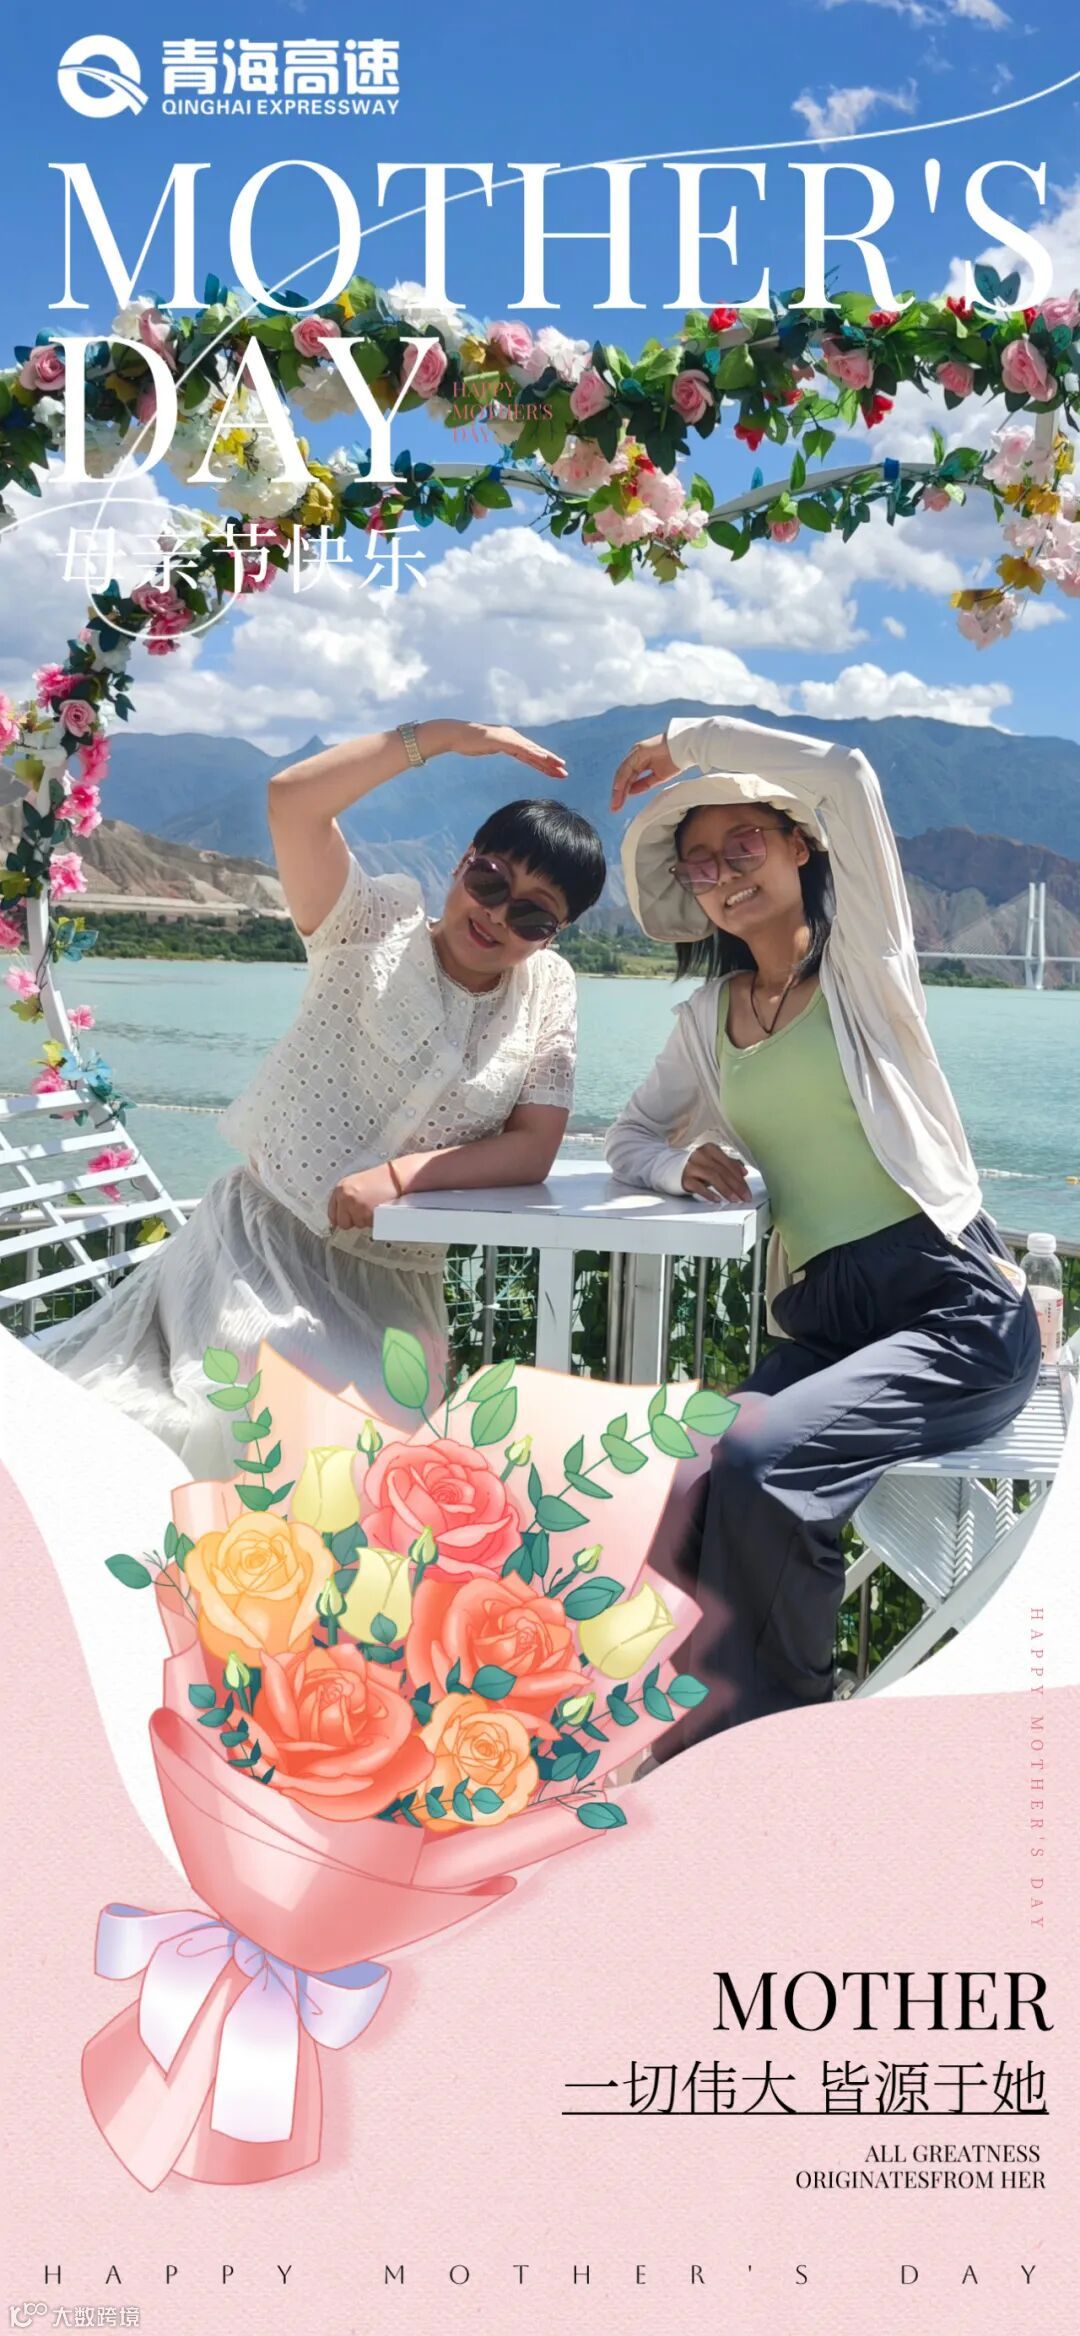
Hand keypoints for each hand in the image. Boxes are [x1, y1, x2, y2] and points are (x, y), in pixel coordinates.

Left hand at [328, 1164, 398, 1231]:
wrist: (396, 1177)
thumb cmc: (380, 1180)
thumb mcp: (357, 1185)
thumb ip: (346, 1199)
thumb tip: (340, 1216)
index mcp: (341, 1188)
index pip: (332, 1213)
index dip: (340, 1218)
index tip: (343, 1221)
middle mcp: (345, 1197)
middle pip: (343, 1223)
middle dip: (354, 1220)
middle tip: (364, 1211)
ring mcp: (355, 1206)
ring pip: (358, 1225)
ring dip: (366, 1220)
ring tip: (373, 1207)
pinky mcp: (367, 1214)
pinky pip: (368, 1225)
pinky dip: (374, 1221)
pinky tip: (378, 1210)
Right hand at [446, 721, 566, 781]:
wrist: (455, 734)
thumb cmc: (467, 742)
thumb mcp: (485, 747)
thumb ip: (493, 746)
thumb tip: (495, 747)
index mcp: (510, 740)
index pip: (530, 754)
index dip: (544, 763)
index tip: (556, 771)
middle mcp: (513, 737)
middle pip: (535, 752)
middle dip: (551, 763)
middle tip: (565, 773)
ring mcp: (509, 738)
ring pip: (532, 751)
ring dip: (548, 760)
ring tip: (560, 768)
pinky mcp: (503, 741)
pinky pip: (522, 750)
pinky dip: (534, 755)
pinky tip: (544, 760)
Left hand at [610, 732, 678, 811]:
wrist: (687, 748)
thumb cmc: (676, 760)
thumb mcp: (658, 777)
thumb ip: (643, 784)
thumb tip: (630, 792)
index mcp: (640, 762)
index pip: (628, 780)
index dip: (623, 793)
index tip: (618, 806)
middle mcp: (636, 758)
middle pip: (623, 778)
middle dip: (618, 794)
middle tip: (614, 808)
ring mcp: (636, 753)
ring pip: (623, 773)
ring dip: (618, 789)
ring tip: (615, 802)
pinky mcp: (638, 750)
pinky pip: (628, 766)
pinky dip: (622, 778)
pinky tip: (619, 788)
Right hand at [682, 1144, 752, 1205]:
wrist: (670, 1169)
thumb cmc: (696, 1167)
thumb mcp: (713, 1163)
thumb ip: (729, 1165)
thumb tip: (744, 1172)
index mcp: (710, 1149)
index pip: (729, 1164)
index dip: (740, 1178)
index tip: (747, 1190)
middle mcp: (701, 1155)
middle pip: (723, 1171)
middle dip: (736, 1186)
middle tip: (744, 1197)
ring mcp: (691, 1166)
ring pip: (713, 1177)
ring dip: (726, 1190)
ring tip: (734, 1199)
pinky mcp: (684, 1178)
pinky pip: (698, 1186)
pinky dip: (709, 1193)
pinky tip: (717, 1200)